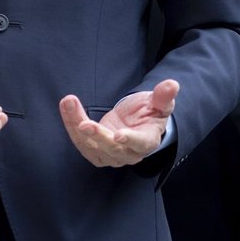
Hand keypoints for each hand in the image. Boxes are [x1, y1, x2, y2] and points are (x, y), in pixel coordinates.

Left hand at [59, 79, 178, 167]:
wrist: (136, 122)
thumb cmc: (149, 112)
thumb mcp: (159, 103)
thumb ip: (163, 96)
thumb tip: (172, 85)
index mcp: (147, 141)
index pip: (139, 143)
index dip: (129, 140)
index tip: (118, 135)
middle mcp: (128, 153)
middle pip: (111, 149)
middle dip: (97, 136)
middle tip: (83, 123)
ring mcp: (110, 155)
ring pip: (91, 146)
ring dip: (76, 126)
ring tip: (68, 103)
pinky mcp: (96, 152)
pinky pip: (80, 142)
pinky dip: (71, 124)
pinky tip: (67, 108)